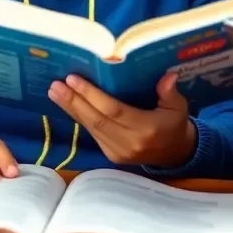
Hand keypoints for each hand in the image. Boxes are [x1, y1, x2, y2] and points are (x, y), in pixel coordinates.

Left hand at [48, 72, 196, 167]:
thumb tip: (167, 76)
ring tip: (54, 92)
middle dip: (73, 102)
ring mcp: (118, 152)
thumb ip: (170, 92)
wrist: (175, 154)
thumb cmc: (175, 125)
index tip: (73, 79)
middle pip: (96, 120)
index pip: (114, 111)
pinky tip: (67, 104)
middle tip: (55, 85)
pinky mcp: (111, 155)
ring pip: (91, 128)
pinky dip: (79, 117)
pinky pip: (92, 133)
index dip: (92, 95)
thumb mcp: (178, 107)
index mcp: (146, 129)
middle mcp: (129, 143)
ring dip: (71, 109)